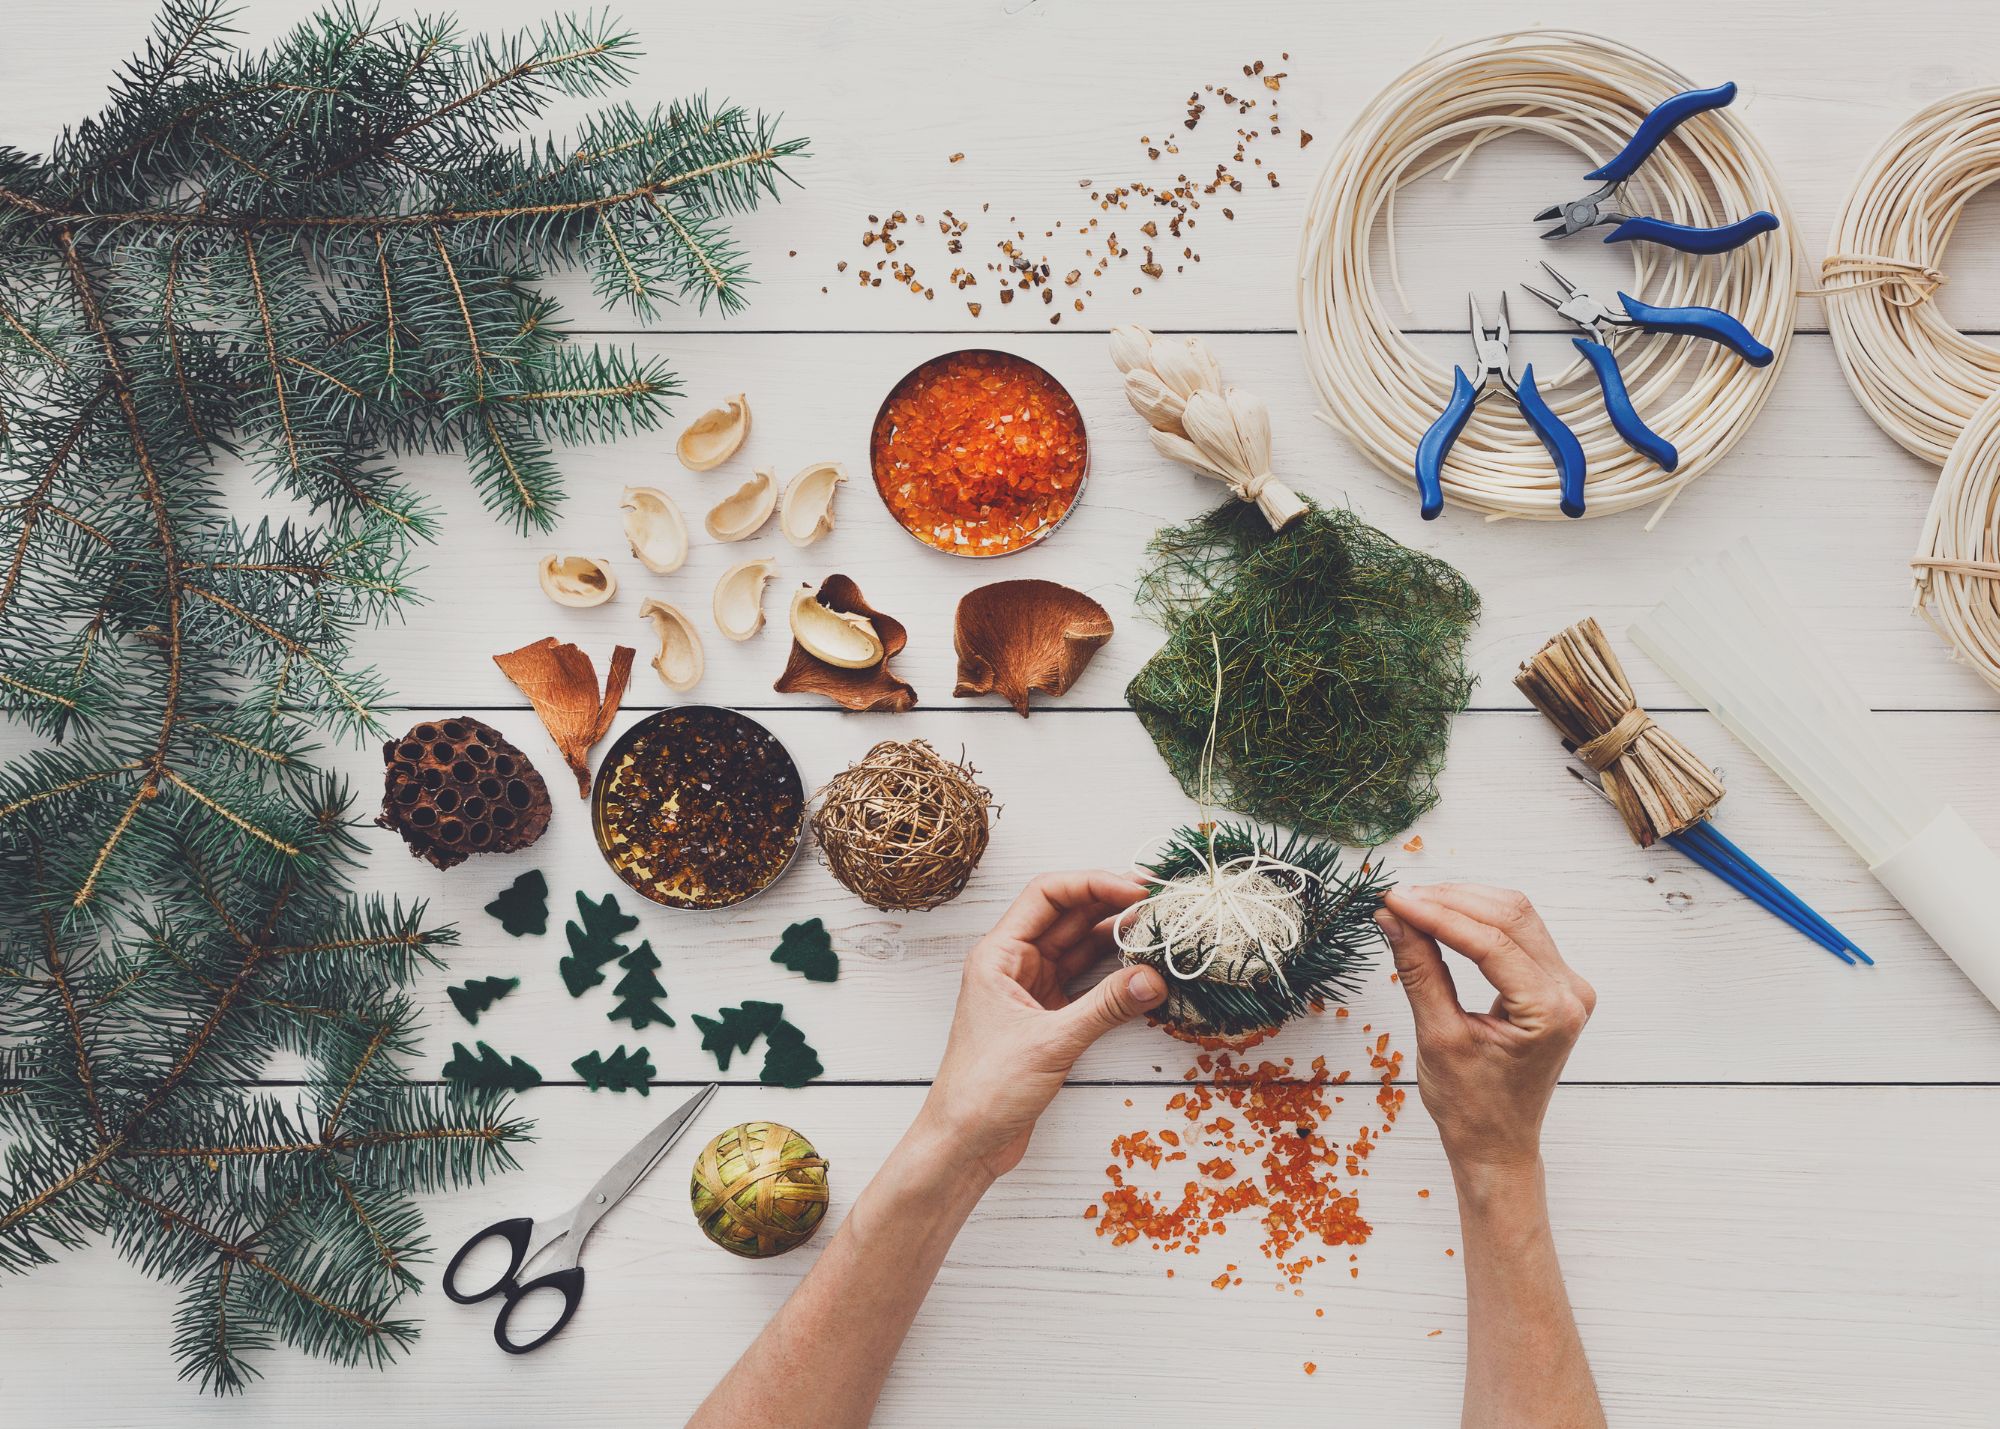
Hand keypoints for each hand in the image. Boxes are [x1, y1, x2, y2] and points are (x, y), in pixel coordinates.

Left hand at [915, 871, 1165, 1182]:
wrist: (964, 1143)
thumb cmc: (985, 1090)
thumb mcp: (1051, 1042)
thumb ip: (1105, 1006)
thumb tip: (1154, 977)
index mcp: (998, 955)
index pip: (1047, 895)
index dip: (1093, 883)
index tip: (1137, 889)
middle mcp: (1013, 965)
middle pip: (1067, 916)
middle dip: (1111, 905)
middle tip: (1160, 903)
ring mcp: (1030, 990)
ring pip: (1078, 948)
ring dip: (1115, 937)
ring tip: (1158, 929)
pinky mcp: (1046, 1018)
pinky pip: (1083, 980)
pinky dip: (1112, 973)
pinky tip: (1141, 969)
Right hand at [1376, 885, 1594, 1182]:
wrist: (1497, 1144)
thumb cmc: (1471, 1106)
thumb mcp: (1438, 1037)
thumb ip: (1419, 971)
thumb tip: (1393, 918)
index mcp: (1550, 1012)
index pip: (1491, 942)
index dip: (1437, 914)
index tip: (1392, 900)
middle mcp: (1570, 992)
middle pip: (1510, 916)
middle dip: (1449, 900)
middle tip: (1396, 900)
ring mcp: (1567, 986)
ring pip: (1515, 916)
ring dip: (1461, 903)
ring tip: (1410, 905)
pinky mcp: (1554, 984)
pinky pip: (1517, 933)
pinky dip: (1475, 920)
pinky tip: (1439, 918)